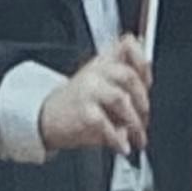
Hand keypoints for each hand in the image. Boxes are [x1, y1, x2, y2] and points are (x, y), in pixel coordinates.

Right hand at [41, 35, 151, 158]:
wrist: (44, 118)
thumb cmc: (76, 105)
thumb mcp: (99, 85)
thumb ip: (123, 84)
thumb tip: (147, 84)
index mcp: (102, 62)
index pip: (128, 45)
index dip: (142, 62)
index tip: (147, 81)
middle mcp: (95, 72)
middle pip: (130, 76)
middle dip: (143, 102)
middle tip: (144, 120)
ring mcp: (89, 90)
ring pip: (122, 99)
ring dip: (135, 123)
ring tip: (137, 137)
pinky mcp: (85, 112)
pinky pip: (109, 125)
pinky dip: (119, 139)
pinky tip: (121, 146)